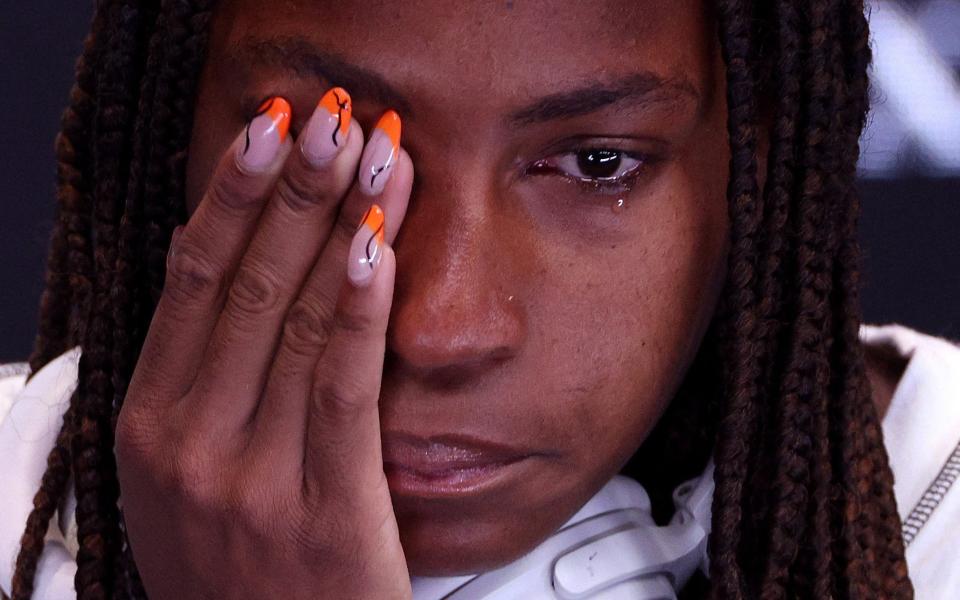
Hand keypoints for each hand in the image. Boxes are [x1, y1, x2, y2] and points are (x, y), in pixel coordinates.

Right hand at [114, 92, 413, 598]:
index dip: (234, 195)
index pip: (190, 279)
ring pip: (292, 323)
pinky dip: (357, 313)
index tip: (270, 130)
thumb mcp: (189, 480)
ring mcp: (250, 481)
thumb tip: (242, 283)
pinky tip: (375, 248)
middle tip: (333, 118)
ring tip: (374, 157)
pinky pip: (338, 392)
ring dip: (337, 227)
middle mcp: (188, 444)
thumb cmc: (236, 573)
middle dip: (294, 190)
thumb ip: (210, 389)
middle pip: (242, 284)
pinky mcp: (322, 514)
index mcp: (149, 424)